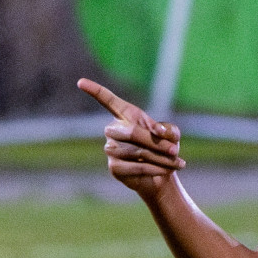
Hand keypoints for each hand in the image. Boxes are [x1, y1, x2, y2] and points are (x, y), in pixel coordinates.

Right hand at [78, 78, 184, 199]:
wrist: (162, 175)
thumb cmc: (165, 149)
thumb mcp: (172, 136)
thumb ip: (169, 130)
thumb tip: (158, 130)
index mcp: (125, 115)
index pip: (108, 101)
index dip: (95, 91)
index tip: (81, 82)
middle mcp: (113, 130)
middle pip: (130, 132)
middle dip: (155, 142)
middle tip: (174, 150)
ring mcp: (111, 149)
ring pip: (137, 152)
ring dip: (160, 158)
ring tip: (177, 163)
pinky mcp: (114, 168)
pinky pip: (136, 167)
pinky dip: (155, 169)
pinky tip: (165, 171)